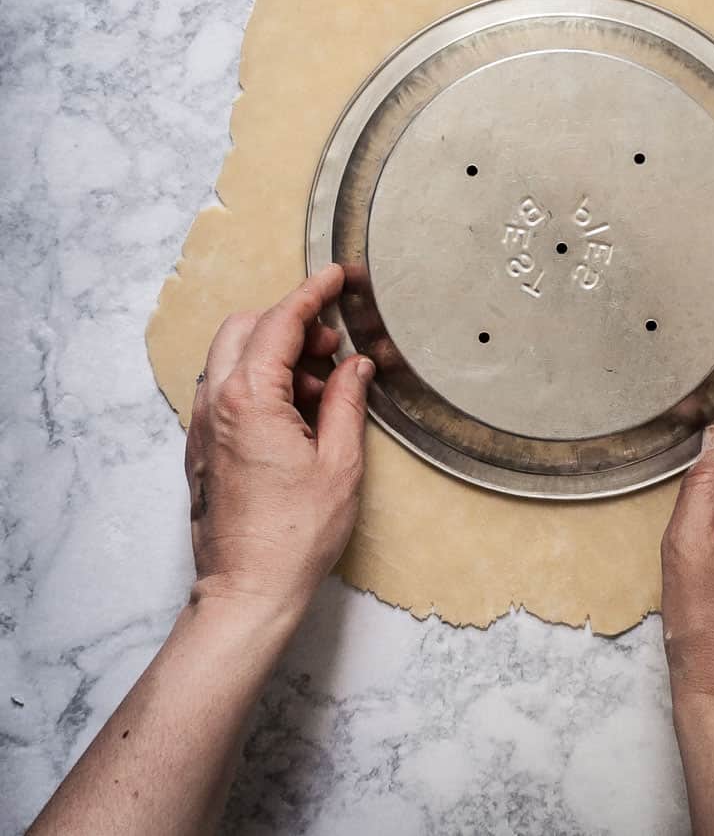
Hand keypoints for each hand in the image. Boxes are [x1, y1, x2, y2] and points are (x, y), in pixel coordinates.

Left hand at [185, 264, 373, 623]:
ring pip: (232, 360)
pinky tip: (296, 414)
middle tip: (333, 344)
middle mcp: (216, 405)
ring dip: (275, 355)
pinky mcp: (203, 450)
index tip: (335, 276)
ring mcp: (203, 427)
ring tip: (321, 388)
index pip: (279, 322)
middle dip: (290, 323)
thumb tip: (354, 367)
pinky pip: (227, 392)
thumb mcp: (339, 463)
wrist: (246, 592)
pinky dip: (260, 383)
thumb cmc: (294, 536)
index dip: (312, 293)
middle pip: (245, 330)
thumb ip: (345, 401)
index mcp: (249, 399)